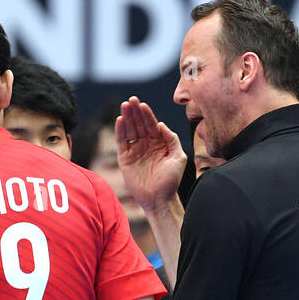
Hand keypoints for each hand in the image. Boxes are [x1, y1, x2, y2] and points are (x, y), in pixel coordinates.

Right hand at [116, 97, 186, 211]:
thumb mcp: (178, 157)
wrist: (160, 199)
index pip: (151, 124)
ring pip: (130, 130)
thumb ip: (172, 139)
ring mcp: (135, 150)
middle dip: (135, 112)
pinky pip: (121, 142)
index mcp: (158, 142)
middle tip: (131, 100)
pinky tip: (120, 120)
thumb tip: (161, 124)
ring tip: (124, 106)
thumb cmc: (171, 180)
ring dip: (127, 117)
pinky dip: (120, 131)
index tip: (143, 105)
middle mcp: (146, 144)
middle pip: (139, 124)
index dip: (147, 114)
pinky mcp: (125, 158)